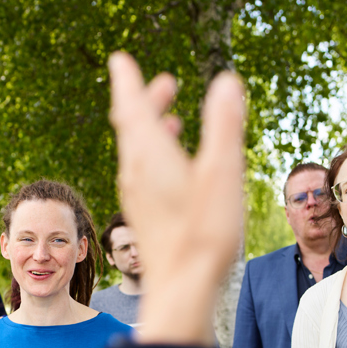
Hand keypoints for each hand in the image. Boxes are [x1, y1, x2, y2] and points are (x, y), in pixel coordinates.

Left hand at [108, 52, 244, 345]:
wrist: (181, 287)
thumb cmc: (202, 233)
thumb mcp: (221, 173)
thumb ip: (224, 126)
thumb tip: (226, 82)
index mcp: (149, 156)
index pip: (132, 106)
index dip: (128, 81)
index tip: (120, 60)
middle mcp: (135, 174)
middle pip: (133, 127)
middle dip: (145, 101)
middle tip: (165, 84)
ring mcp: (137, 197)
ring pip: (137, 152)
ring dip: (150, 129)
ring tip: (170, 118)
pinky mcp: (145, 216)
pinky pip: (142, 175)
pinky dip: (153, 157)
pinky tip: (170, 168)